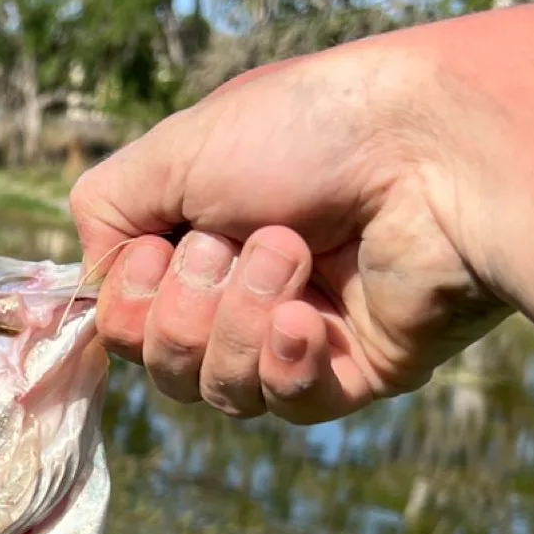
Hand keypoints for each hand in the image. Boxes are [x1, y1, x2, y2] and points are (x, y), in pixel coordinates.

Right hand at [68, 27, 516, 423]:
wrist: (437, 146)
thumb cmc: (310, 129)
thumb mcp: (177, 149)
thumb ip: (106, 208)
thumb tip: (96, 280)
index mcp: (198, 239)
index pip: (125, 321)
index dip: (129, 303)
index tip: (162, 248)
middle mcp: (240, 292)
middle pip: (160, 364)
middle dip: (186, 308)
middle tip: (240, 240)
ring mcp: (295, 336)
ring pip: (215, 390)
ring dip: (240, 318)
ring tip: (296, 253)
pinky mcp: (351, 374)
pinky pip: (283, 404)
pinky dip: (285, 360)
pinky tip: (311, 320)